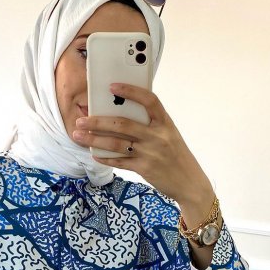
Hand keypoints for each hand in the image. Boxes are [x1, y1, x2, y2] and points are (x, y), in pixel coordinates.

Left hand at [72, 82, 210, 203]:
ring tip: (79, 135)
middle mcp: (158, 136)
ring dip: (94, 139)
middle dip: (98, 121)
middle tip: (81, 119)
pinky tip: (94, 154)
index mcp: (165, 123)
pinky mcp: (145, 168)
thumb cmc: (176, 156)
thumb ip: (151, 124)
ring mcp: (151, 153)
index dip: (131, 91)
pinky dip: (105, 157)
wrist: (190, 183)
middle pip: (123, 124)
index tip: (112, 86)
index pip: (149, 100)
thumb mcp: (169, 135)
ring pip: (116, 143)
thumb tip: (120, 114)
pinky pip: (120, 161)